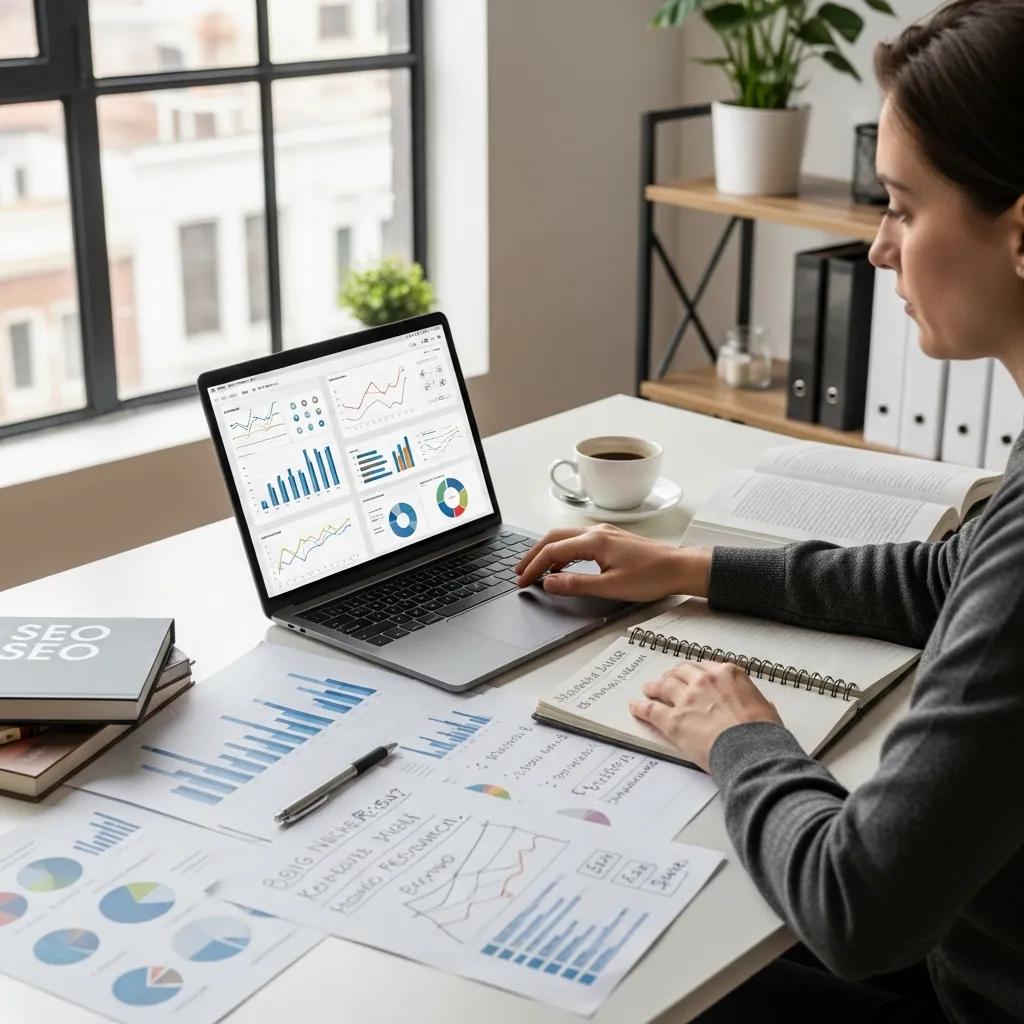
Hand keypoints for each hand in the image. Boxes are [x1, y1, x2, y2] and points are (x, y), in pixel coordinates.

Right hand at [515, 524, 711, 601]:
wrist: (679, 568)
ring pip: (565, 537)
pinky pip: (577, 541)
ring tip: (535, 569)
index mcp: (594, 541)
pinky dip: (563, 552)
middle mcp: (597, 532)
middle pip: (553, 538)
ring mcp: (604, 534)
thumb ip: (576, 584)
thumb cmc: (652, 577)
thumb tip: (549, 582)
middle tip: (519, 571)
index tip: (522, 581)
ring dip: (547, 552)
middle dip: (533, 554)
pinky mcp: (611, 539)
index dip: (534, 567)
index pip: (552, 551)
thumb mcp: (610, 587)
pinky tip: (562, 567)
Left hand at [629, 661, 781, 770]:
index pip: (705, 667)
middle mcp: (705, 681)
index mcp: (728, 674)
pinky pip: (651, 710)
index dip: (695, 672)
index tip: (691, 675)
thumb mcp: (766, 709)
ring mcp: (687, 699)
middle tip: (667, 680)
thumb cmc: (763, 734)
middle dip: (673, 675)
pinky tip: (635, 706)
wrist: (752, 751)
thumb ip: (756, 702)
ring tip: (648, 689)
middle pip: (681, 672)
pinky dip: (641, 707)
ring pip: (664, 686)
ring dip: (654, 687)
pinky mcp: (673, 720)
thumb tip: (762, 705)